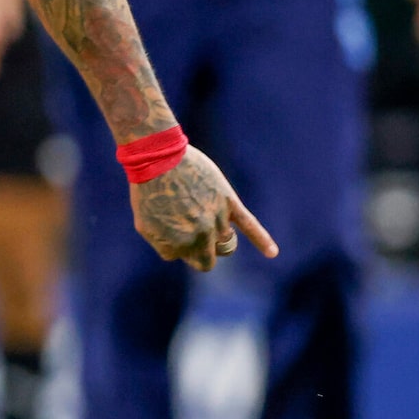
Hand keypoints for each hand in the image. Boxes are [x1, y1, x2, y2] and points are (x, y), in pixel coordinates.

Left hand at [129, 146, 278, 271]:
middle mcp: (202, 235)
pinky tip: (272, 253)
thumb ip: (165, 246)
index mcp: (181, 245)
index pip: (193, 259)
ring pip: (224, 239)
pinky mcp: (229, 202)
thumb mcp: (146, 227)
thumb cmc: (148, 192)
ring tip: (196, 207)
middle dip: (201, 247)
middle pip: (210, 256)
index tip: (177, 233)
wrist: (159, 159)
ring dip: (214, 231)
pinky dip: (263, 240)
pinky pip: (251, 225)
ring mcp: (217, 219)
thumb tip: (183, 253)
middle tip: (188, 225)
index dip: (186, 249)